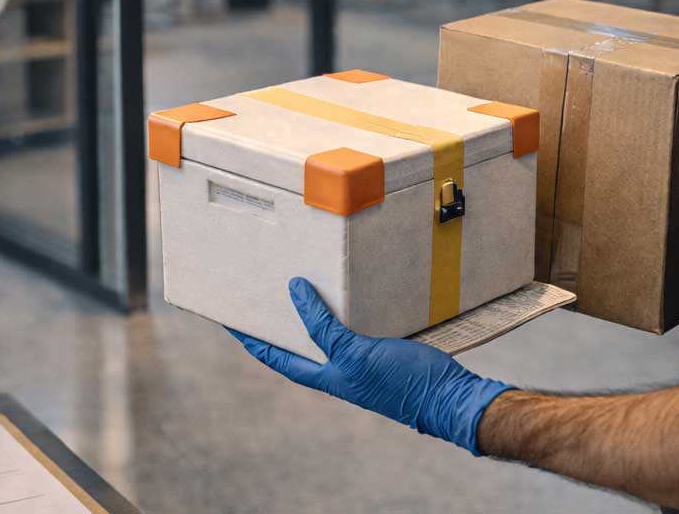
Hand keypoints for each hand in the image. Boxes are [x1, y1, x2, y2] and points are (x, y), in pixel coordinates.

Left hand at [230, 277, 513, 454]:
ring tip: (297, 282)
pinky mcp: (382, 348)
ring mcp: (361, 359)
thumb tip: (294, 293)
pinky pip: (353, 324)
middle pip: (298, 343)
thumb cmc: (400, 383)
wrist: (449, 397)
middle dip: (279, 321)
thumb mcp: (355, 354)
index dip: (250, 339)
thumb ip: (323, 328)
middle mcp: (338, 369)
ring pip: (326, 331)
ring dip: (311, 310)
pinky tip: (344, 288)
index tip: (228, 320)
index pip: (275, 356)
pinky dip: (342, 307)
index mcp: (326, 376)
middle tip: (261, 292)